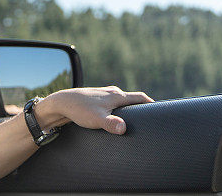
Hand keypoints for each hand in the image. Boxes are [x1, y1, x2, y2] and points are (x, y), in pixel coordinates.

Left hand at [36, 86, 153, 134]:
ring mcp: (105, 95)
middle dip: (141, 108)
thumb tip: (124, 128)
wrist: (61, 102)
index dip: (151, 104)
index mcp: (117, 95)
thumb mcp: (97, 119)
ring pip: (122, 101)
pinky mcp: (97, 100)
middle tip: (148, 119)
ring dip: (129, 109)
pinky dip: (118, 110)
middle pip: (133, 99)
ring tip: (133, 121)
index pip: (140, 97)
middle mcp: (112, 92)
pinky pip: (113, 104)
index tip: (161, 111)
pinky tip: (115, 119)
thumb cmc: (79, 109)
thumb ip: (111, 124)